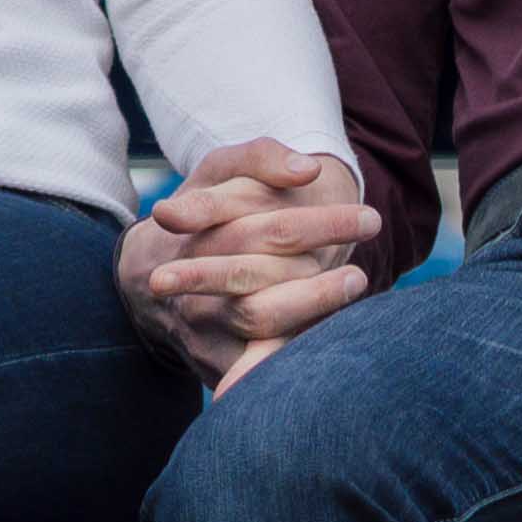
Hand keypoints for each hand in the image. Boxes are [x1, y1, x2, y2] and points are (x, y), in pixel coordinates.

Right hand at [118, 140, 377, 384]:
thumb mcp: (221, 171)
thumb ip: (261, 158)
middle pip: (258, 270)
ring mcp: (197, 323)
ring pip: (257, 317)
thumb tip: (306, 171)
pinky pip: (257, 362)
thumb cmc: (208, 215)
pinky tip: (331, 336)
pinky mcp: (210, 363)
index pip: (258, 227)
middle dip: (321, 259)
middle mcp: (187, 277)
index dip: (320, 224)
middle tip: (372, 251)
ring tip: (356, 280)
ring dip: (313, 303)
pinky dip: (294, 352)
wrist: (149, 276)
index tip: (370, 220)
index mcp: (192, 229)